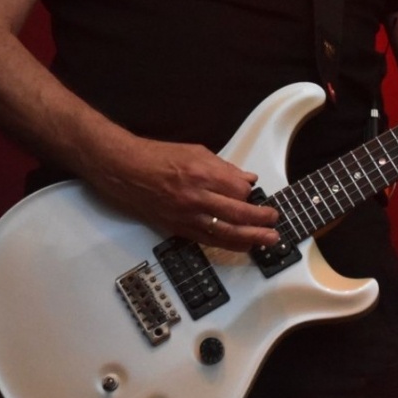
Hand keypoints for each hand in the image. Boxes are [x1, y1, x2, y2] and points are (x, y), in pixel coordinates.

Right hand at [88, 138, 279, 251]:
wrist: (123, 169)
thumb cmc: (155, 157)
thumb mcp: (195, 151)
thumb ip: (224, 167)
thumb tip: (246, 179)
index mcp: (202, 173)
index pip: (239, 189)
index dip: (251, 193)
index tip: (256, 194)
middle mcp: (196, 196)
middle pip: (237, 212)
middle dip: (261, 219)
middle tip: (274, 221)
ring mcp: (186, 215)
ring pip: (226, 232)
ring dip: (251, 237)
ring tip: (268, 240)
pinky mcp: (177, 228)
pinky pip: (207, 240)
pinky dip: (228, 244)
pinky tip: (242, 245)